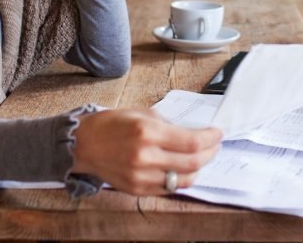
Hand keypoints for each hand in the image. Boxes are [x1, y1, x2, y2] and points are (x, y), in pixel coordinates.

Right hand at [71, 109, 222, 194]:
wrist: (84, 144)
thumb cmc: (111, 124)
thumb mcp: (142, 113)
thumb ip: (168, 124)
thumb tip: (191, 132)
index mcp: (148, 133)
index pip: (192, 142)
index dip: (211, 138)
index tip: (218, 133)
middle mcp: (146, 157)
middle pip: (193, 162)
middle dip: (210, 153)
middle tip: (215, 145)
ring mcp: (141, 177)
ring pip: (184, 180)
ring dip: (199, 168)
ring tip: (202, 157)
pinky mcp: (137, 190)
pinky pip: (169, 188)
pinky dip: (181, 179)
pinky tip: (183, 169)